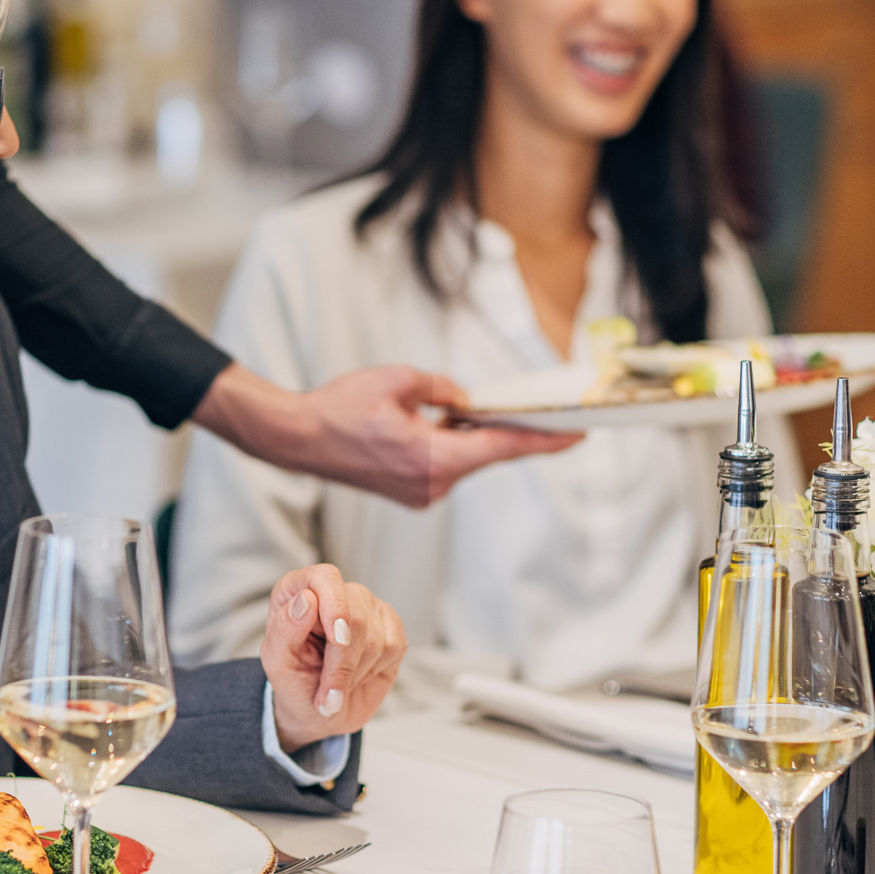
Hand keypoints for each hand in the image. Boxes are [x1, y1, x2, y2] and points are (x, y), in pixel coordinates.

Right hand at [192, 363, 581, 508]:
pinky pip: (445, 464)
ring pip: (464, 459)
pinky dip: (452, 444)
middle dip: (511, 432)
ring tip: (475, 409)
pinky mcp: (411, 492)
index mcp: (433, 457)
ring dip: (473, 435)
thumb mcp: (397, 379)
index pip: (502, 448)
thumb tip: (465, 398)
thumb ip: (441, 387)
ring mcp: (422, 493)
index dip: (543, 441)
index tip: (576, 435)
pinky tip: (447, 423)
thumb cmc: (339, 409)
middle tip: (544, 413)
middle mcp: (433, 484)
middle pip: (486, 455)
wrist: (297, 439)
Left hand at [260, 564, 406, 751]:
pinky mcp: (389, 627)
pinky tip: (356, 677)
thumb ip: (285, 628)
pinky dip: (373, 671)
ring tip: (336, 687)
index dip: (335, 605)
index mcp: (298, 591)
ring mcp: (365, 607)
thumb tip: (306, 599)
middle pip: (354, 616)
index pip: (324, 577)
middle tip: (326, 692)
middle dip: (341, 663)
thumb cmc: (295, 683)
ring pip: (375, 637)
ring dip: (353, 673)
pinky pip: (393, 646)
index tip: (337, 639)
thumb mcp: (277, 663)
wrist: (319, 714)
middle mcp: (334, 593)